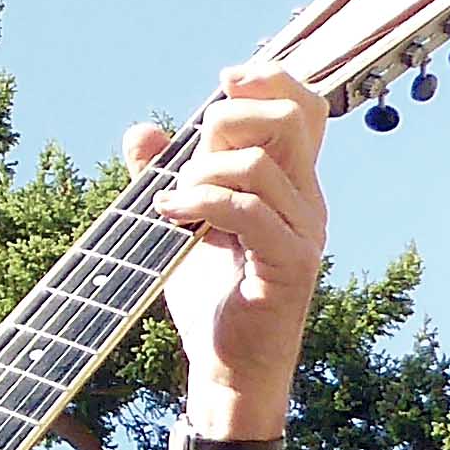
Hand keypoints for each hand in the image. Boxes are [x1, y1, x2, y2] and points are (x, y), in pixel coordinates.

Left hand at [126, 62, 327, 435]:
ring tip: (170, 203)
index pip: (307, 107)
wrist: (228, 370)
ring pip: (260, 164)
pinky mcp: (290, 264)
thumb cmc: (209, 298)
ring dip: (200, 173)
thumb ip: (164, 176)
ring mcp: (305, 232)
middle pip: (289, 119)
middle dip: (228, 122)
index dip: (271, 79)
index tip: (224, 79)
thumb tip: (141, 130)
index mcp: (293, 184)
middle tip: (187, 160)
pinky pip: (247, 210)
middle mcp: (309, 201)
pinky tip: (169, 215)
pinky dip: (200, 203)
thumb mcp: (182, 227)